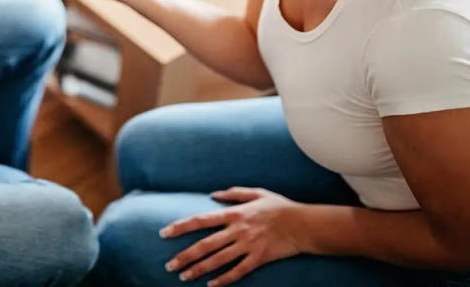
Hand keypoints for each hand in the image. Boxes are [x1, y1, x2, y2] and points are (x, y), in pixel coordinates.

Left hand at [160, 188, 305, 285]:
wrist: (304, 224)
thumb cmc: (280, 206)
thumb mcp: (256, 192)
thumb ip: (233, 193)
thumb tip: (212, 195)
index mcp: (235, 213)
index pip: (201, 220)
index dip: (181, 226)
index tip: (165, 232)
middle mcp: (238, 230)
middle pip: (205, 245)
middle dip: (185, 256)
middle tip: (169, 265)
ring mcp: (248, 246)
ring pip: (218, 260)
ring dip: (199, 269)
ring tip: (183, 277)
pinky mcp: (259, 259)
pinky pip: (238, 271)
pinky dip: (224, 279)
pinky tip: (211, 285)